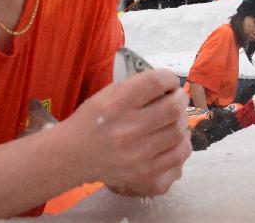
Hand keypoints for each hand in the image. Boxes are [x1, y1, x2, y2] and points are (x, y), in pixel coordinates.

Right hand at [65, 69, 190, 197]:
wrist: (73, 155)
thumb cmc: (92, 120)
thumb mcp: (106, 94)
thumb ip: (135, 85)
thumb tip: (166, 83)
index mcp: (117, 105)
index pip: (156, 82)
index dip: (168, 78)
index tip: (169, 81)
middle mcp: (128, 130)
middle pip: (173, 108)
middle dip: (179, 99)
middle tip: (176, 99)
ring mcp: (138, 157)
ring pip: (179, 133)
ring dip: (181, 122)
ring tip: (174, 120)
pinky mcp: (145, 176)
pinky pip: (179, 157)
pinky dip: (180, 145)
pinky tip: (172, 141)